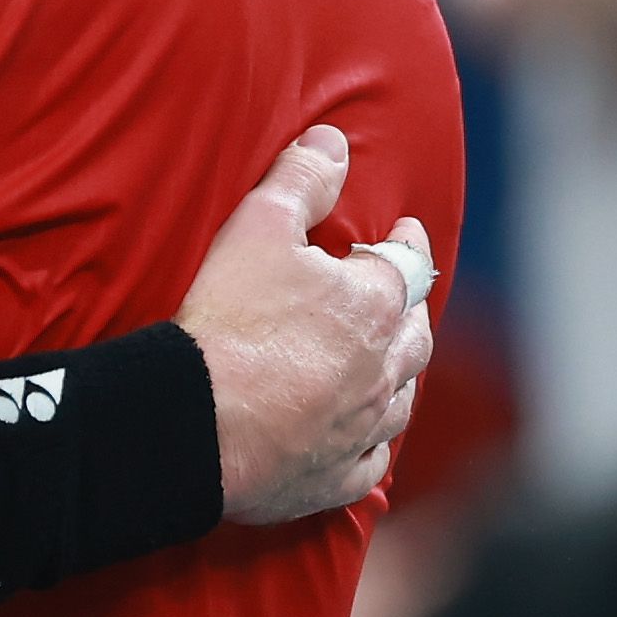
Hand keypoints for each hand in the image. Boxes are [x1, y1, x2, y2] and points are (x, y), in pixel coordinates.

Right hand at [173, 126, 436, 524]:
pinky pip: (371, 461)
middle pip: (416, 336)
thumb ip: (302, 179)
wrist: (200, 420)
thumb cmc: (230, 321)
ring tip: (387, 368)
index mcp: (374, 304)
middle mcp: (385, 368)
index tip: (405, 233)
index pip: (407, 264)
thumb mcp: (258, 227)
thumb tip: (333, 142)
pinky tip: (362, 440)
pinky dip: (371, 444)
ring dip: (399, 378)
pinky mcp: (337, 475)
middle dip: (411, 312)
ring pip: (401, 400)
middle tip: (400, 300)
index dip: (405, 244)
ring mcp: (364, 426)